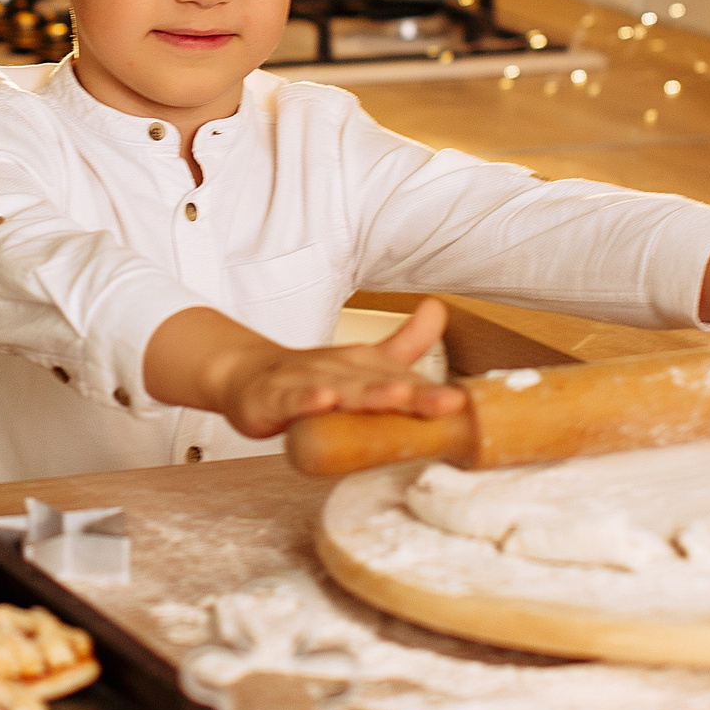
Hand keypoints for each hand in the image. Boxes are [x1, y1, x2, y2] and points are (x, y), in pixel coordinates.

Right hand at [145, 298, 463, 438]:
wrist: (247, 375)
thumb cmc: (313, 375)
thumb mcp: (364, 361)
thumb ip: (406, 342)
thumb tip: (439, 307)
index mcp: (363, 366)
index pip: (403, 380)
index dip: (431, 393)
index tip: (462, 401)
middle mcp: (339, 372)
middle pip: (379, 383)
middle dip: (413, 393)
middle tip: (446, 402)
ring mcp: (306, 382)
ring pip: (340, 389)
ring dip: (367, 392)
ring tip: (397, 394)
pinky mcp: (274, 398)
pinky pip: (291, 400)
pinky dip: (307, 400)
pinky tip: (323, 400)